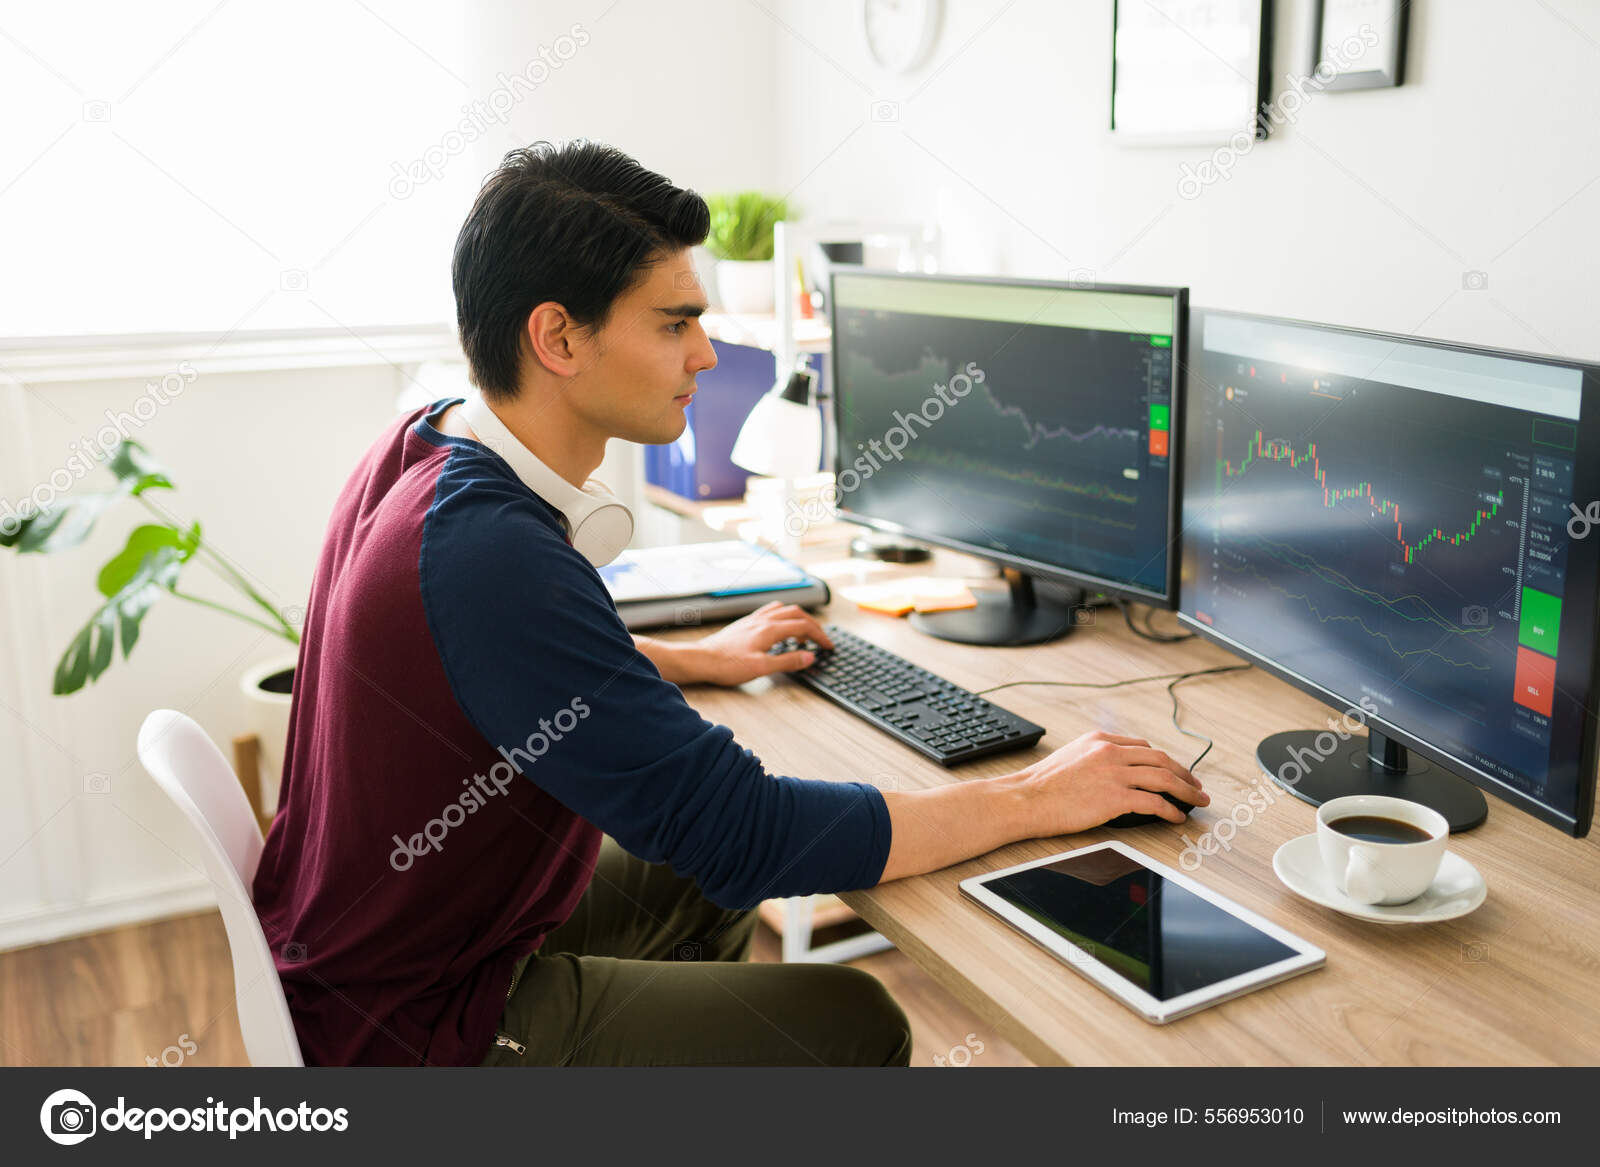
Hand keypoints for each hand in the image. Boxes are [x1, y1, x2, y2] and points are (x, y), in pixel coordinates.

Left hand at [686, 601, 834, 685]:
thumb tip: (809, 657)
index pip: (804, 627)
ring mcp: (754, 619)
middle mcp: (763, 620)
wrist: (702, 659)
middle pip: (797, 614)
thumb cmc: (727, 665)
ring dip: (799, 618)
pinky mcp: (746, 623)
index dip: (820, 636)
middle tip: (822, 640)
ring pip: (784, 609)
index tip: (828, 646)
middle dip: (814, 625)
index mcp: (770, 629)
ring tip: (804, 634)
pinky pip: (771, 612)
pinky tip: (780, 629)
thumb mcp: (762, 667)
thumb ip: (788, 661)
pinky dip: (783, 617)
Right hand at [1013, 730, 1207, 834]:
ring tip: (1197, 801)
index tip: (1174, 771)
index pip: (1143, 747)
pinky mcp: (1116, 798)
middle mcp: (1111, 753)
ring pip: (1164, 778)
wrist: (1026, 799)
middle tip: (1196, 786)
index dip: (1164, 761)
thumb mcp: (1070, 757)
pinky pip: (1155, 802)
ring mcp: (1114, 774)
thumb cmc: (1041, 785)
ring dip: (1187, 791)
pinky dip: (1171, 810)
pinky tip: (1177, 817)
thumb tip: (1114, 774)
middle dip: (1185, 773)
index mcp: (1100, 740)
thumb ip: (1094, 758)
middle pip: (1161, 759)